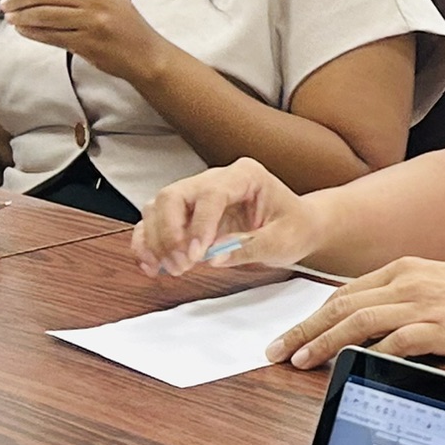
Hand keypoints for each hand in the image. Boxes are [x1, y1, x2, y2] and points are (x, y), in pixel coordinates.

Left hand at [0, 0, 168, 83]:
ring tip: (11, 18)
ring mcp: (93, 20)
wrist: (146, 53)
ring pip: (42, 14)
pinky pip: (49, 35)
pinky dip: (30, 32)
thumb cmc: (120, 23)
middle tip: (4, 4)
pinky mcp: (88, 42)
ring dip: (21, 17)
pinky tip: (24, 30)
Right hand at [134, 158, 315, 276]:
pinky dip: (147, 244)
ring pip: (157, 208)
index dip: (200, 224)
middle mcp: (215, 179)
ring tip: (170, 269)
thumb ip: (250, 247)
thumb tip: (214, 257)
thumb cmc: (295, 227)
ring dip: (155, 241)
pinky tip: (151, 266)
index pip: (211, 194)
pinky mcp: (186, 214)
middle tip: (181, 265)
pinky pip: (154, 224)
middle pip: (173, 196)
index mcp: (245, 175)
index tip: (196, 255)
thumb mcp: (283, 240)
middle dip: (170, 233)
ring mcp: (197, 194)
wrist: (297, 227)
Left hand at [269, 258, 444, 368]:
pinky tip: (348, 368)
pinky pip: (393, 343)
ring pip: (356, 322)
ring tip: (298, 361)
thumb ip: (403, 297)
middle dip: (301, 330)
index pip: (344, 293)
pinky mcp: (438, 330)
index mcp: (404, 269)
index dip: (310, 316)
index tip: (288, 335)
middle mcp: (407, 283)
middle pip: (340, 306)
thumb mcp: (438, 285)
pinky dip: (366, 355)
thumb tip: (366, 323)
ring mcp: (422, 305)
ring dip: (321, 343)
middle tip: (275, 351)